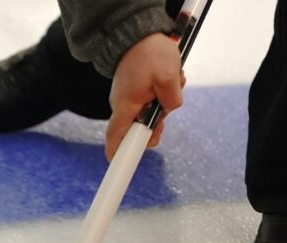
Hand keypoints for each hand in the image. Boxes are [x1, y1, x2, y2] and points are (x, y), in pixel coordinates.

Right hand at [105, 32, 182, 160]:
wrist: (136, 32)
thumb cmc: (150, 54)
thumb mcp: (168, 78)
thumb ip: (171, 101)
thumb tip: (168, 111)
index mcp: (126, 106)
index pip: (116, 138)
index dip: (118, 154)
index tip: (120, 166)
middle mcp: (122, 106)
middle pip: (138, 130)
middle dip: (156, 124)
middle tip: (165, 110)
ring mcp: (127, 99)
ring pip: (146, 114)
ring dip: (162, 105)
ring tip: (170, 84)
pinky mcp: (133, 91)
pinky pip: (147, 102)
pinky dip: (159, 96)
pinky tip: (166, 81)